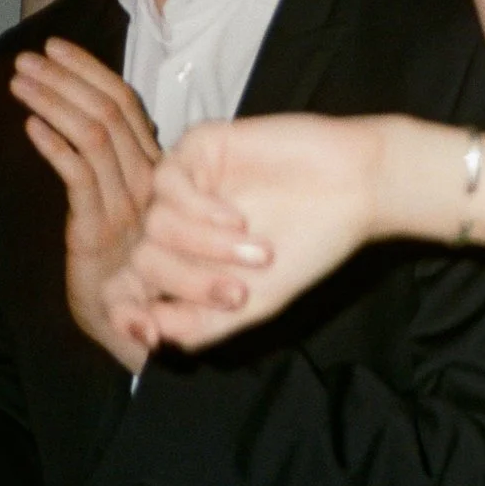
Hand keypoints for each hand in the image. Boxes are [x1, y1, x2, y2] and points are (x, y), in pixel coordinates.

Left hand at [10, 42, 162, 372]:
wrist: (142, 330)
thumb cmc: (136, 270)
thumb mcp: (135, 210)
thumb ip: (122, 171)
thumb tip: (96, 125)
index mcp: (157, 169)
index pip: (127, 106)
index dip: (91, 72)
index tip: (59, 49)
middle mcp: (147, 180)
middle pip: (111, 112)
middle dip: (67, 77)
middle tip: (30, 55)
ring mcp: (125, 205)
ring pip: (94, 136)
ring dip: (54, 102)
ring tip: (21, 80)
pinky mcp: (99, 232)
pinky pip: (79, 178)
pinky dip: (55, 147)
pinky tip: (30, 126)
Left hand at [119, 114, 390, 352]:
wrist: (357, 187)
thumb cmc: (312, 244)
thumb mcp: (253, 303)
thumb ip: (198, 326)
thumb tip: (145, 337)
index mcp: (186, 260)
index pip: (130, 289)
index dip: (127, 312)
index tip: (148, 331)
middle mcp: (178, 222)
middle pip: (143, 262)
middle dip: (189, 282)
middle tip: (240, 291)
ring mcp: (186, 184)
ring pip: (155, 225)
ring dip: (205, 245)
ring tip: (257, 250)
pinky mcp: (199, 148)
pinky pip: (167, 182)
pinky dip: (197, 209)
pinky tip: (237, 217)